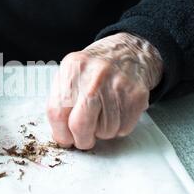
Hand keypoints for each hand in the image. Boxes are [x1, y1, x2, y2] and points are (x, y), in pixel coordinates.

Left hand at [47, 32, 162, 149]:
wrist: (128, 52)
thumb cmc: (95, 68)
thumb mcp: (71, 73)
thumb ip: (61, 101)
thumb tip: (61, 134)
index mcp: (73, 69)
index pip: (57, 112)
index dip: (60, 133)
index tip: (65, 139)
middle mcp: (94, 76)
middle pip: (80, 125)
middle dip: (81, 140)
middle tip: (83, 139)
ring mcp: (117, 86)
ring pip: (104, 131)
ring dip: (101, 131)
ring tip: (103, 114)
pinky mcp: (136, 96)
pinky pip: (122, 129)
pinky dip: (118, 128)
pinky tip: (116, 112)